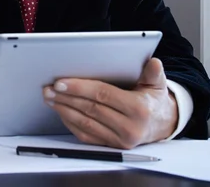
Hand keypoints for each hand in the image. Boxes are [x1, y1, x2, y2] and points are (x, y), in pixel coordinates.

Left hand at [43, 58, 177, 148]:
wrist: (161, 125)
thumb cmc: (153, 100)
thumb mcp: (157, 84)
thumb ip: (153, 73)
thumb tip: (154, 62)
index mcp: (139, 109)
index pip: (103, 95)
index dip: (79, 88)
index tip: (60, 82)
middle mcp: (130, 128)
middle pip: (90, 109)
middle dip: (66, 98)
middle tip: (48, 88)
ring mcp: (119, 140)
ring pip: (85, 123)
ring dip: (64, 110)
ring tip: (49, 98)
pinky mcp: (111, 147)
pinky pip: (86, 135)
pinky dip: (70, 123)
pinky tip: (61, 111)